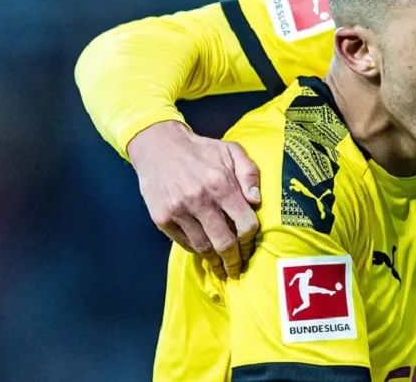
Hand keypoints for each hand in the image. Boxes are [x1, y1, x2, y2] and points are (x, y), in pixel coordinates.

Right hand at [127, 121, 261, 279]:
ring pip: (203, 247)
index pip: (245, 225)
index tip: (251, 248)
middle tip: (238, 270)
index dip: (251, 241)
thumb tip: (257, 201)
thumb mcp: (231, 151)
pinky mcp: (162, 218)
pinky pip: (184, 243)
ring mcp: (179, 211)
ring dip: (215, 262)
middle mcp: (201, 200)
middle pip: (225, 243)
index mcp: (222, 184)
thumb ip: (249, 174)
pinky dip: (197, 250)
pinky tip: (204, 253)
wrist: (158, 146)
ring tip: (222, 269)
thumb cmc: (201, 150)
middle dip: (235, 262)